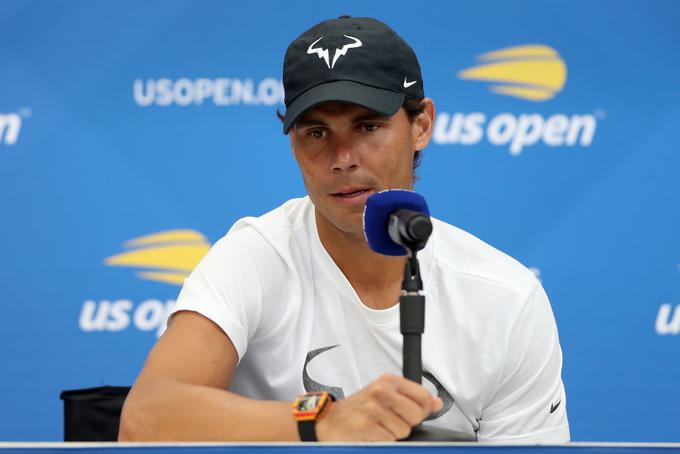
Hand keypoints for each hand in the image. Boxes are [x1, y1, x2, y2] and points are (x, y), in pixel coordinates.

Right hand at [314, 373, 442, 441]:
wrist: (328, 421)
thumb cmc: (357, 409)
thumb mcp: (384, 395)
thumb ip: (412, 398)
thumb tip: (437, 403)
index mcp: (387, 381)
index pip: (423, 396)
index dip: (423, 410)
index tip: (412, 413)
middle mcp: (380, 391)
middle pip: (416, 415)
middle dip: (407, 424)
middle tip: (389, 421)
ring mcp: (372, 408)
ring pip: (404, 431)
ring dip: (393, 434)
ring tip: (377, 426)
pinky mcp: (366, 426)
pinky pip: (389, 440)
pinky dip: (382, 440)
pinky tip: (370, 433)